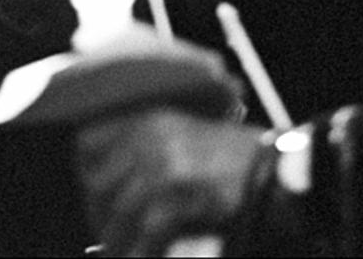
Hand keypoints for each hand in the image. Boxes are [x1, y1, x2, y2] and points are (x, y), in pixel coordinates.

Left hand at [77, 109, 264, 256]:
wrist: (275, 173)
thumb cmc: (229, 163)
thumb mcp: (180, 139)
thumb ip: (143, 153)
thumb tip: (104, 189)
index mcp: (146, 118)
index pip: (89, 144)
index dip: (87, 177)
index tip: (94, 202)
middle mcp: (149, 135)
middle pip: (100, 183)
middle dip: (100, 217)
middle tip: (109, 239)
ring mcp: (163, 162)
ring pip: (120, 212)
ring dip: (118, 242)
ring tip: (122, 253)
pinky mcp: (180, 192)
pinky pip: (148, 232)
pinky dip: (142, 253)